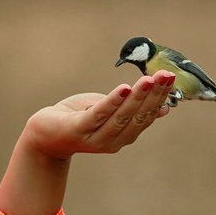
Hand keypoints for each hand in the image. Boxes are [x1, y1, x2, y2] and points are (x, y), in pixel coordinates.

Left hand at [23, 71, 175, 160]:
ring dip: (138, 96)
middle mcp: (113, 140)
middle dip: (154, 94)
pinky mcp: (77, 129)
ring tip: (150, 79)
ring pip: (122, 116)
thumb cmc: (78, 119)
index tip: (171, 78)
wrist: (44, 135)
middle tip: (167, 74)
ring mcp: (95, 137)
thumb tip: (164, 107)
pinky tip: (125, 88)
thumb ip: (133, 111)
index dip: (160, 97)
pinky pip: (99, 114)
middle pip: (138, 116)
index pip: (147, 116)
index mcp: (124, 136)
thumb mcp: (110, 113)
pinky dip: (113, 101)